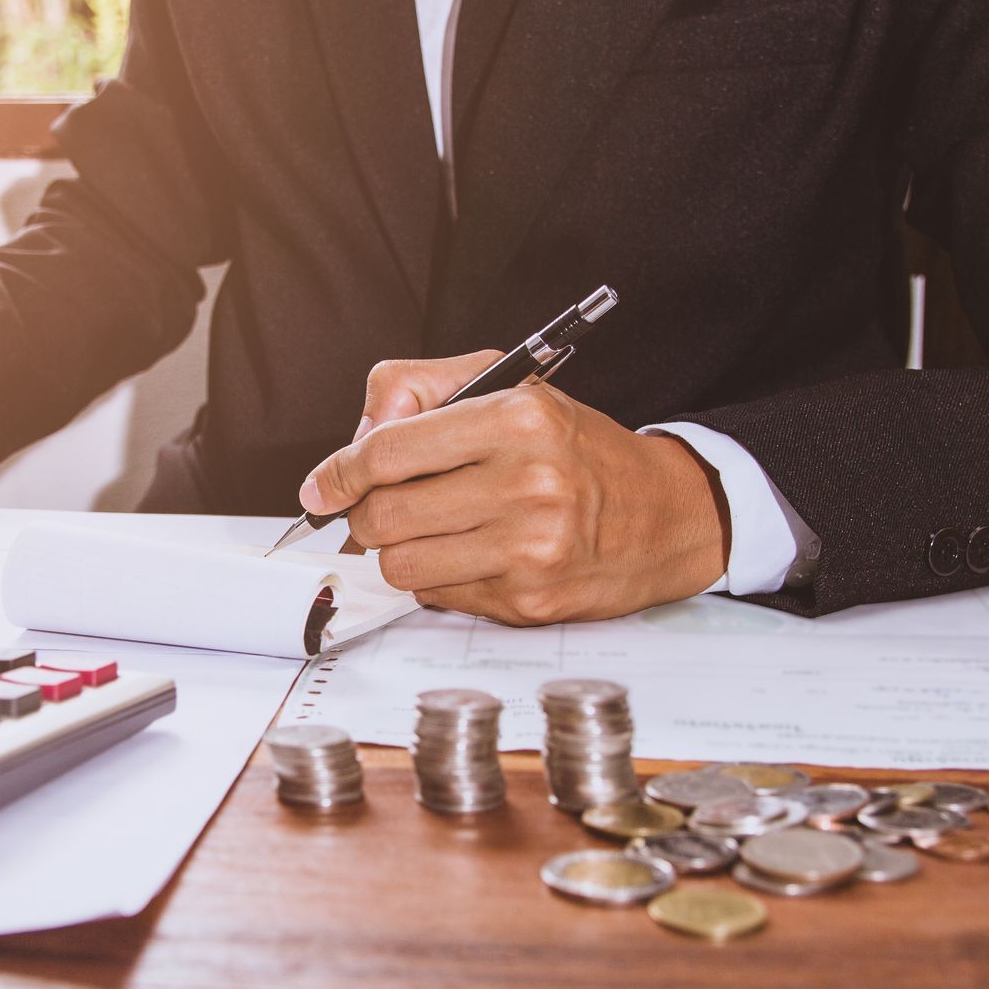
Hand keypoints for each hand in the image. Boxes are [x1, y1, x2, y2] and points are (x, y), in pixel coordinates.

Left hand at [298, 353, 730, 624]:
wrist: (665, 514)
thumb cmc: (578, 449)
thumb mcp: (510, 387)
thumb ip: (421, 389)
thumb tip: (357, 436)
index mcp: (518, 420)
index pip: (390, 450)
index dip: (340, 471)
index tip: (322, 484)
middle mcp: (527, 485)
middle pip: (385, 515)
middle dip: (365, 514)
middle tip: (379, 507)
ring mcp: (529, 550)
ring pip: (402, 566)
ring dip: (399, 551)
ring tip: (429, 530)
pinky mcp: (529, 601)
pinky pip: (440, 597)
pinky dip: (439, 578)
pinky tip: (471, 555)